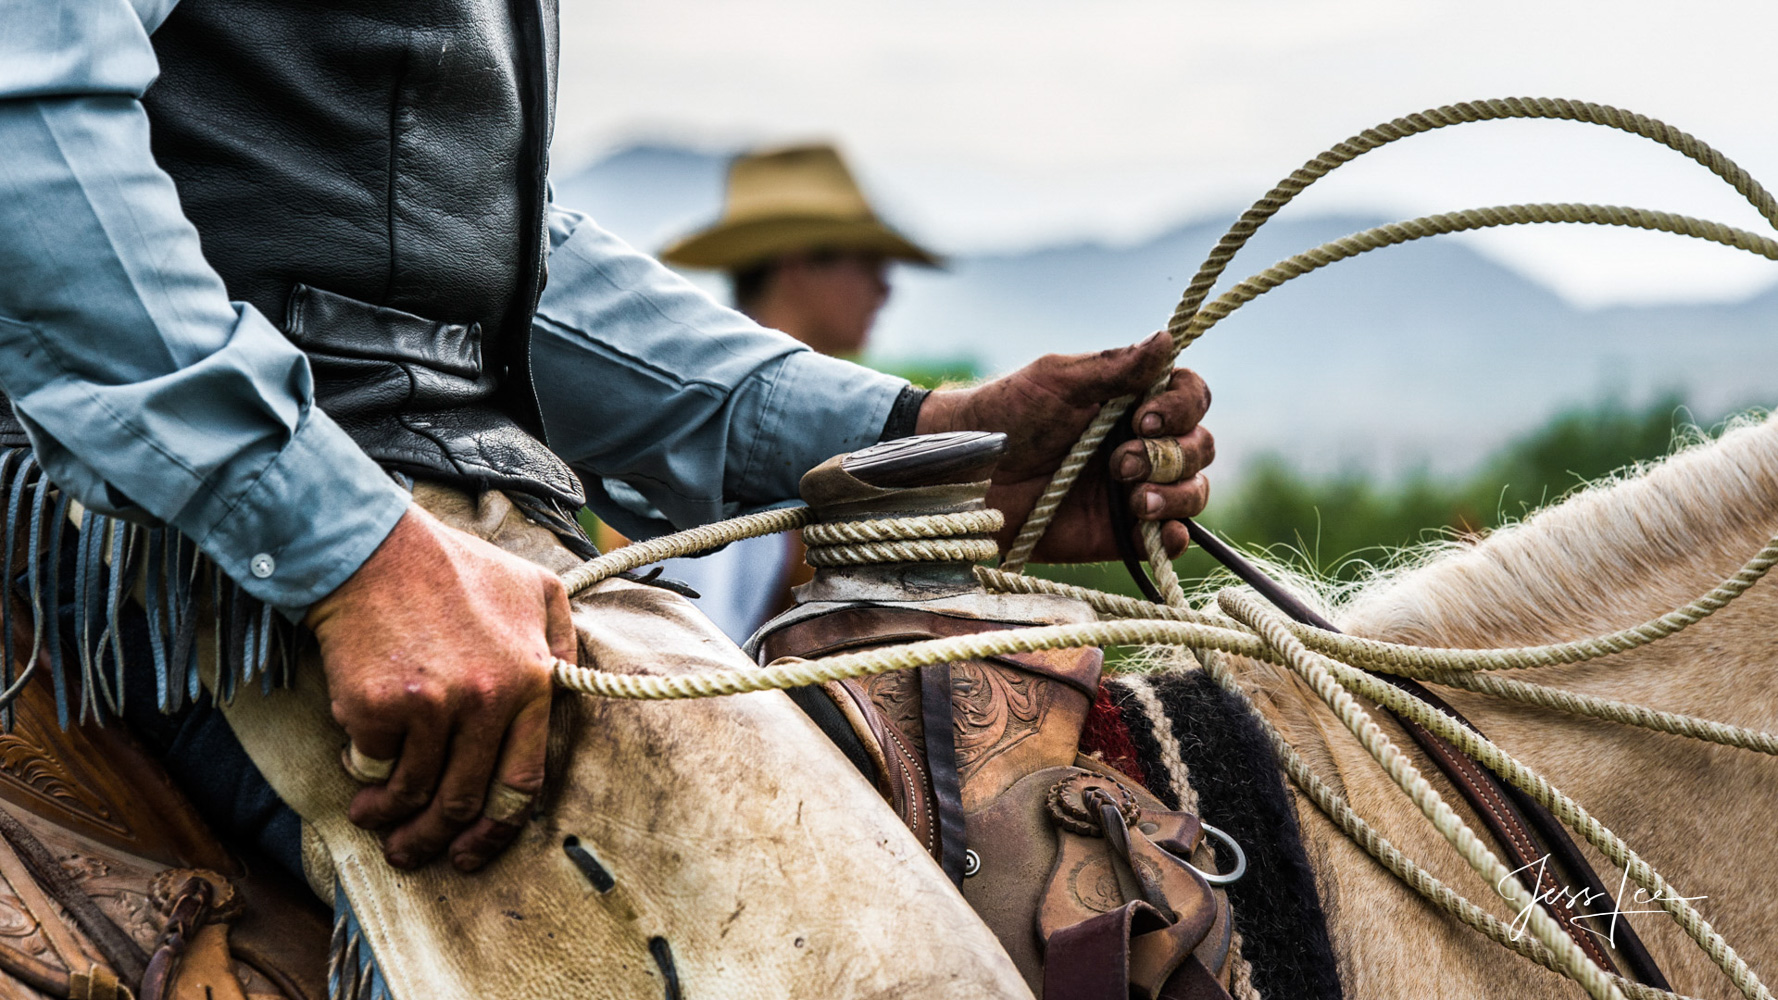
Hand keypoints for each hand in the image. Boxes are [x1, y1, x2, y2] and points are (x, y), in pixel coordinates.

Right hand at [304, 506, 576, 870]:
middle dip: (435, 839)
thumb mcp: (537, 589)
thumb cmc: (455, 568)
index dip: (498, 829)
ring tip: (372, 818)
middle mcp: (487, 700)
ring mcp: (431, 707)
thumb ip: (562, 640)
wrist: (374, 550)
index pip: (523, 781)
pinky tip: (358, 769)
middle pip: (464, 799)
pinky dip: (364, 774)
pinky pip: (372, 764)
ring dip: (390, 818)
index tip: (474, 848)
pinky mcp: (378, 708)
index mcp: (531, 680)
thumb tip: (568, 686)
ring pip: (414, 793)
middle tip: (413, 850)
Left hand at [915, 332, 1212, 562]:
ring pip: (1193, 491)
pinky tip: (1156, 529)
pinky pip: (1171, 540)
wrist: (963, 476)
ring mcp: (1134, 491)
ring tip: (1134, 498)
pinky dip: (1175, 535)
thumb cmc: (1004, 414)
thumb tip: (1169, 338)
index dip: (1182, 408)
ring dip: (1175, 492)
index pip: (1191, 398)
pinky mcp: (1120, 535)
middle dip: (1171, 454)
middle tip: (1120, 462)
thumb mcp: (1057, 380)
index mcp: (1131, 402)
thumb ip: (1115, 366)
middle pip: (1200, 446)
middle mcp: (1141, 444)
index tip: (1146, 418)